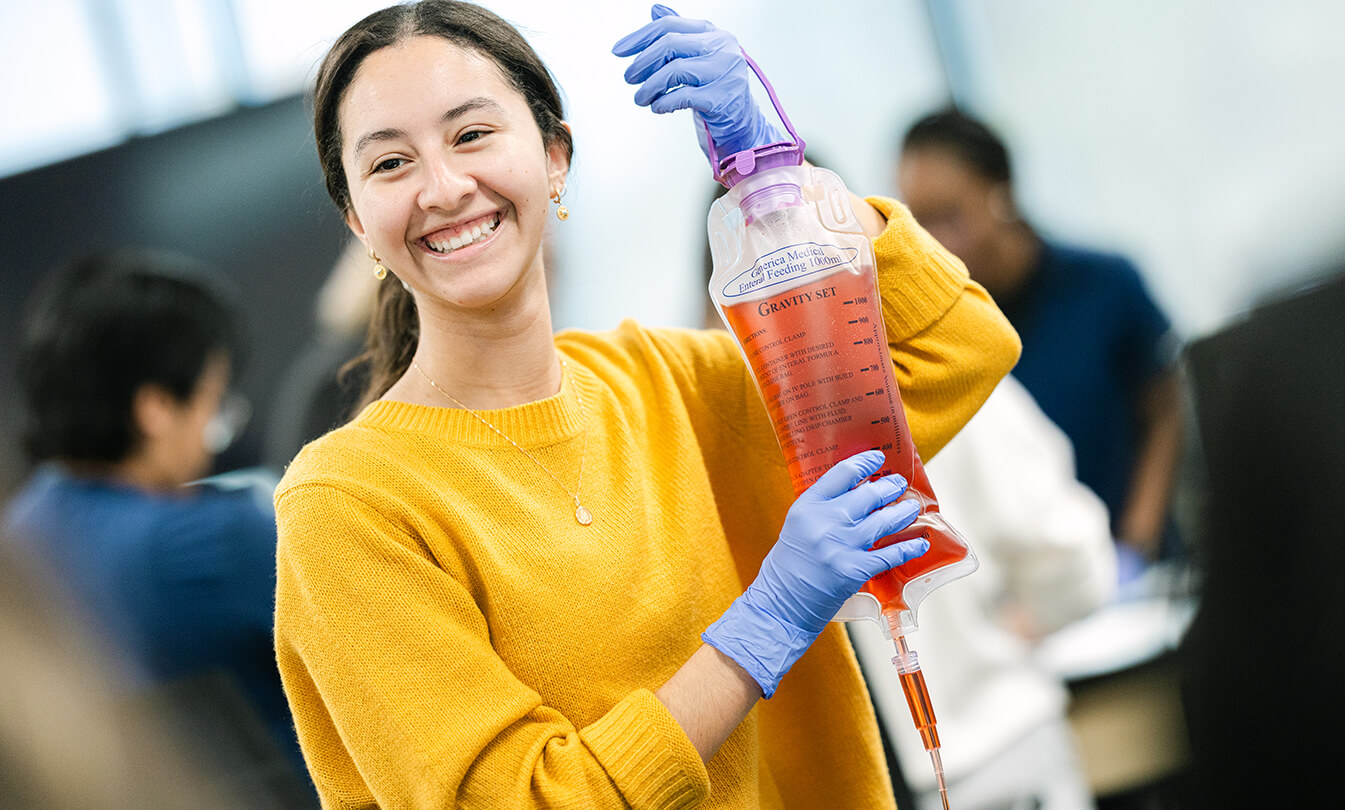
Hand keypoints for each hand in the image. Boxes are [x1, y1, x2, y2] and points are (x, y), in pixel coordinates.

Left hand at [612, 4, 780, 161]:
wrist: (741, 119)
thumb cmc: (714, 86)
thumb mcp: (698, 56)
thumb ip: (679, 34)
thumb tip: (655, 10)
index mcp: (713, 32)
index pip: (669, 25)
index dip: (639, 37)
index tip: (618, 51)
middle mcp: (722, 47)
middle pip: (670, 44)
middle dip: (642, 61)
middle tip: (628, 77)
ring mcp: (724, 72)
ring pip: (675, 71)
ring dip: (649, 86)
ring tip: (640, 98)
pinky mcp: (722, 98)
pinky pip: (682, 97)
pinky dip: (663, 102)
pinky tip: (656, 107)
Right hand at [703, 450, 929, 696]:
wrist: (781, 604)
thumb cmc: (788, 566)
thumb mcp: (798, 526)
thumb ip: (823, 509)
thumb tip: (857, 493)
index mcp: (808, 505)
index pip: (843, 473)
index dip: (865, 463)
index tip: (878, 458)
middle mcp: (826, 521)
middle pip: (869, 494)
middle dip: (890, 487)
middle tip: (899, 484)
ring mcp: (842, 545)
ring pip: (885, 520)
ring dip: (904, 512)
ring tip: (912, 507)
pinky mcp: (855, 569)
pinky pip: (891, 554)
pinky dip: (909, 547)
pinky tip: (921, 542)